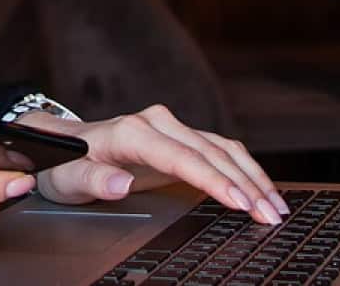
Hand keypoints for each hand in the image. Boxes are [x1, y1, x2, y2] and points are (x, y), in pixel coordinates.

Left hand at [16, 105, 289, 225]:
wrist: (63, 146)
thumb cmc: (65, 164)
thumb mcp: (67, 178)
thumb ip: (93, 180)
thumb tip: (122, 182)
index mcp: (132, 132)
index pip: (183, 157)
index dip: (214, 180)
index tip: (239, 201)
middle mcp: (157, 123)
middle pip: (211, 153)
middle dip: (245, 185)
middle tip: (270, 215)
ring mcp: (172, 127)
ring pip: (223, 149)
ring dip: (253, 176)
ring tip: (276, 205)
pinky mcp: (181, 137)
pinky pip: (220, 150)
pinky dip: (244, 169)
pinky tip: (261, 188)